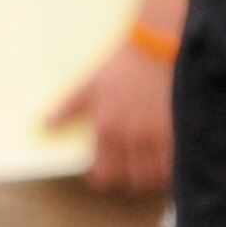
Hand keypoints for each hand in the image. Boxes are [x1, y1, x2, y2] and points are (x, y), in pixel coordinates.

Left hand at [46, 35, 175, 193]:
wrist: (159, 45)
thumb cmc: (123, 63)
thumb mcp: (90, 83)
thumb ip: (68, 108)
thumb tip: (44, 126)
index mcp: (107, 129)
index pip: (103, 175)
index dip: (103, 177)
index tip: (103, 172)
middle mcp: (132, 138)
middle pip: (131, 181)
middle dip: (128, 177)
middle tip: (128, 166)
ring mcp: (158, 137)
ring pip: (154, 176)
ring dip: (150, 173)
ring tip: (148, 161)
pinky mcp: (181, 131)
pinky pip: (176, 163)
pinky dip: (170, 164)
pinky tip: (167, 154)